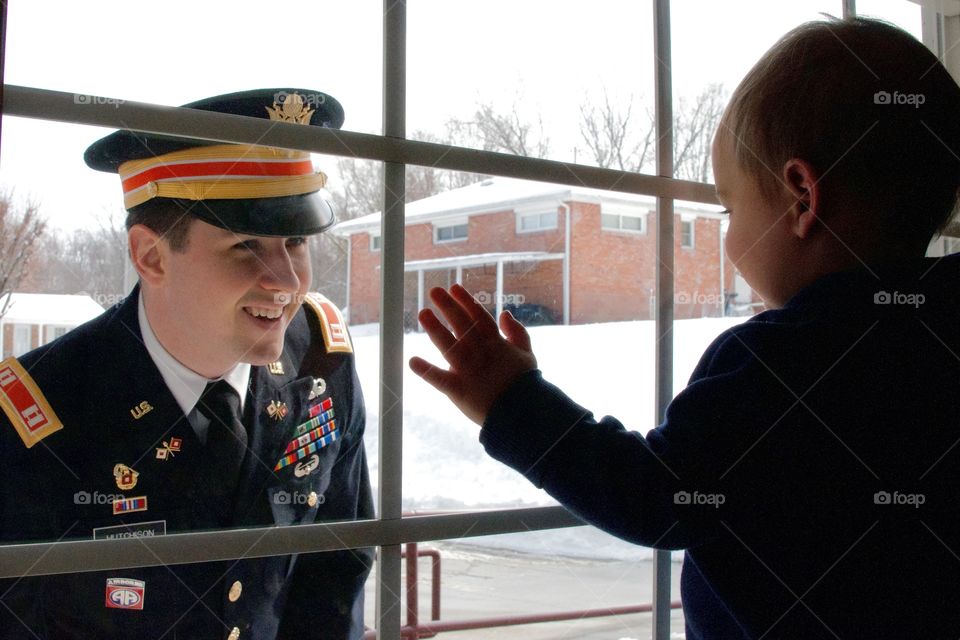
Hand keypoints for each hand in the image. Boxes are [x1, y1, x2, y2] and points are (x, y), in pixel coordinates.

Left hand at [408, 284, 537, 424]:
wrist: (523, 415)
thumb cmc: (525, 385)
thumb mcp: (527, 355)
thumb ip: (518, 332)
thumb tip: (505, 312)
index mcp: (496, 345)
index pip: (479, 318)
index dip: (466, 302)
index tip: (454, 288)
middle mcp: (481, 354)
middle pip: (462, 326)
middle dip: (448, 307)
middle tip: (434, 291)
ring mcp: (469, 371)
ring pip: (450, 346)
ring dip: (435, 330)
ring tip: (423, 314)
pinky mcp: (459, 390)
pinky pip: (440, 380)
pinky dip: (426, 371)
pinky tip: (412, 361)